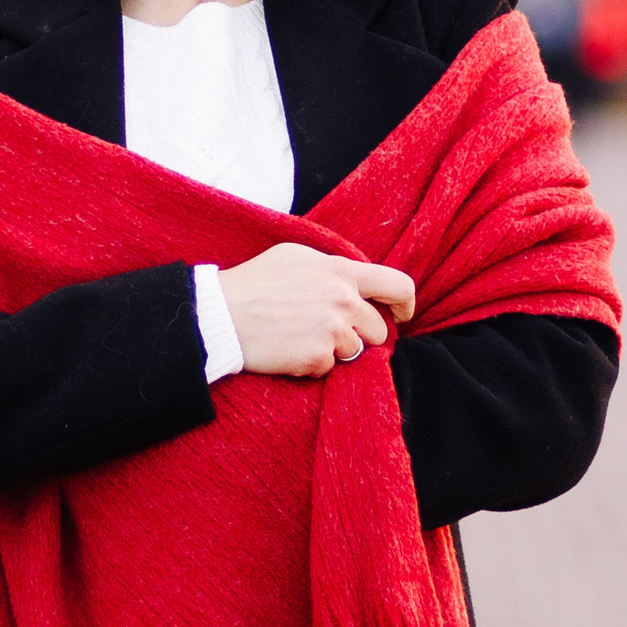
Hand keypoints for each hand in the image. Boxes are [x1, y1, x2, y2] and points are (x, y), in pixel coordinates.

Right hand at [218, 245, 416, 379]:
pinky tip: (287, 350)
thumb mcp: (296, 258)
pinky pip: (328, 369)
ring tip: (298, 337)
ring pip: (354, 352)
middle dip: (360, 335)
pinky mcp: (317, 357)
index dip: (405, 304)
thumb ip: (332, 268)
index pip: (397, 284)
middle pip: (378, 329)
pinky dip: (311, 365)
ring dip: (333, 351)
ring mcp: (332, 330)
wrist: (220, 314)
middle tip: (329, 334)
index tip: (401, 316)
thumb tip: (355, 281)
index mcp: (340, 271)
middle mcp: (343, 299)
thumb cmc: (253, 283)